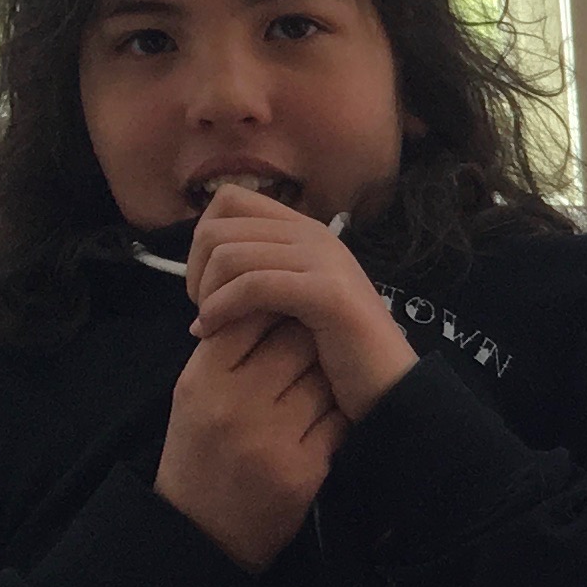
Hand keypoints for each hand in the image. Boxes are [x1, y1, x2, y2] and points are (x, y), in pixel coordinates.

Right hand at [157, 313, 344, 568]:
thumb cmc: (199, 454)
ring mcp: (272, 439)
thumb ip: (225, 348)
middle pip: (297, 339)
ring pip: (324, 377)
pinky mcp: (304, 470)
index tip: (284, 312)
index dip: (274, 307)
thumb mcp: (194, 395)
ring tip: (314, 385)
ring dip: (327, 376)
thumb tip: (268, 296)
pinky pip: (338, 419)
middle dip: (309, 337)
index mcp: (202, 381)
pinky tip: (323, 420)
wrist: (201, 535)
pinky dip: (337, 415)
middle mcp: (235, 406)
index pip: (249, 314)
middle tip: (310, 345)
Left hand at [185, 185, 419, 418]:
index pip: (229, 200)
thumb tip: (204, 267)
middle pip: (218, 226)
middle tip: (205, 309)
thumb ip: (260, 273)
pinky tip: (213, 332)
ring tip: (209, 325)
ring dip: (207, 293)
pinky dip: (222, 308)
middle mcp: (313, 234)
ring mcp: (323, 259)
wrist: (390, 386)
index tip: (207, 284)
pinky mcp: (325, 292)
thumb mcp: (292, 301)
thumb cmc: (336, 351)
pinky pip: (252, 285)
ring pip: (229, 254)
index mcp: (303, 230)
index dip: (203, 239)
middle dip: (196, 269)